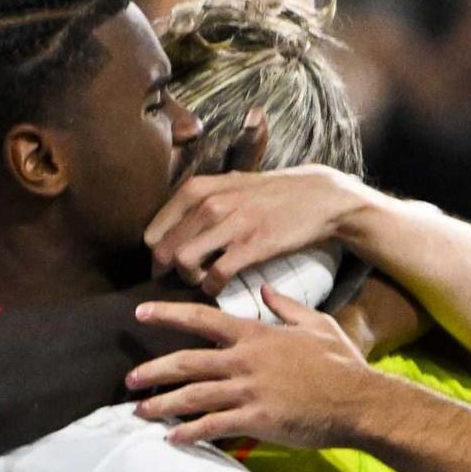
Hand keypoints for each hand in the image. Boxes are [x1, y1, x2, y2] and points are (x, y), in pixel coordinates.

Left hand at [127, 293, 379, 450]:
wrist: (359, 400)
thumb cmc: (340, 362)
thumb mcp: (315, 323)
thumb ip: (285, 306)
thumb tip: (265, 289)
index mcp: (255, 335)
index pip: (201, 319)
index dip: (167, 315)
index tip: (139, 314)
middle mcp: (245, 361)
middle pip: (187, 362)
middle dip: (153, 371)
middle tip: (129, 379)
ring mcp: (248, 391)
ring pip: (193, 396)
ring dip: (162, 405)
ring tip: (140, 411)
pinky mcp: (256, 420)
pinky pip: (214, 426)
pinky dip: (190, 433)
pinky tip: (173, 439)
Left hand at [145, 168, 370, 291]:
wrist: (317, 196)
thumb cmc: (270, 193)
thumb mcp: (228, 183)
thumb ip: (197, 200)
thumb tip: (168, 227)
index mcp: (198, 188)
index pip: (153, 230)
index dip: (155, 253)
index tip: (166, 263)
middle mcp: (210, 204)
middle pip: (164, 250)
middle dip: (167, 271)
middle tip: (181, 277)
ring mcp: (231, 224)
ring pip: (184, 262)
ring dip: (189, 279)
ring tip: (201, 279)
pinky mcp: (252, 246)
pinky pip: (216, 275)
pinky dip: (211, 288)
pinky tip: (217, 287)